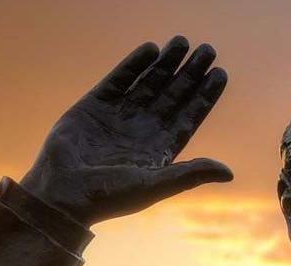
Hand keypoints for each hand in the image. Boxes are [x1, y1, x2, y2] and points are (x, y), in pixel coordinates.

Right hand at [20, 36, 232, 224]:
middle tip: (208, 50)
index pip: (188, 117)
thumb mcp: (154, 186)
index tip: (221, 73)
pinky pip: (119, 80)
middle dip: (190, 73)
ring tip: (182, 42)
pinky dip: (134, 64)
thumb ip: (190, 174)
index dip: (205, 96)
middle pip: (173, 95)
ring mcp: (118, 117)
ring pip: (148, 84)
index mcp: (158, 150)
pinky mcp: (93, 106)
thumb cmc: (108, 198)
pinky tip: (151, 49)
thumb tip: (228, 173)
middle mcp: (141, 131)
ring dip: (166, 64)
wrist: (62, 194)